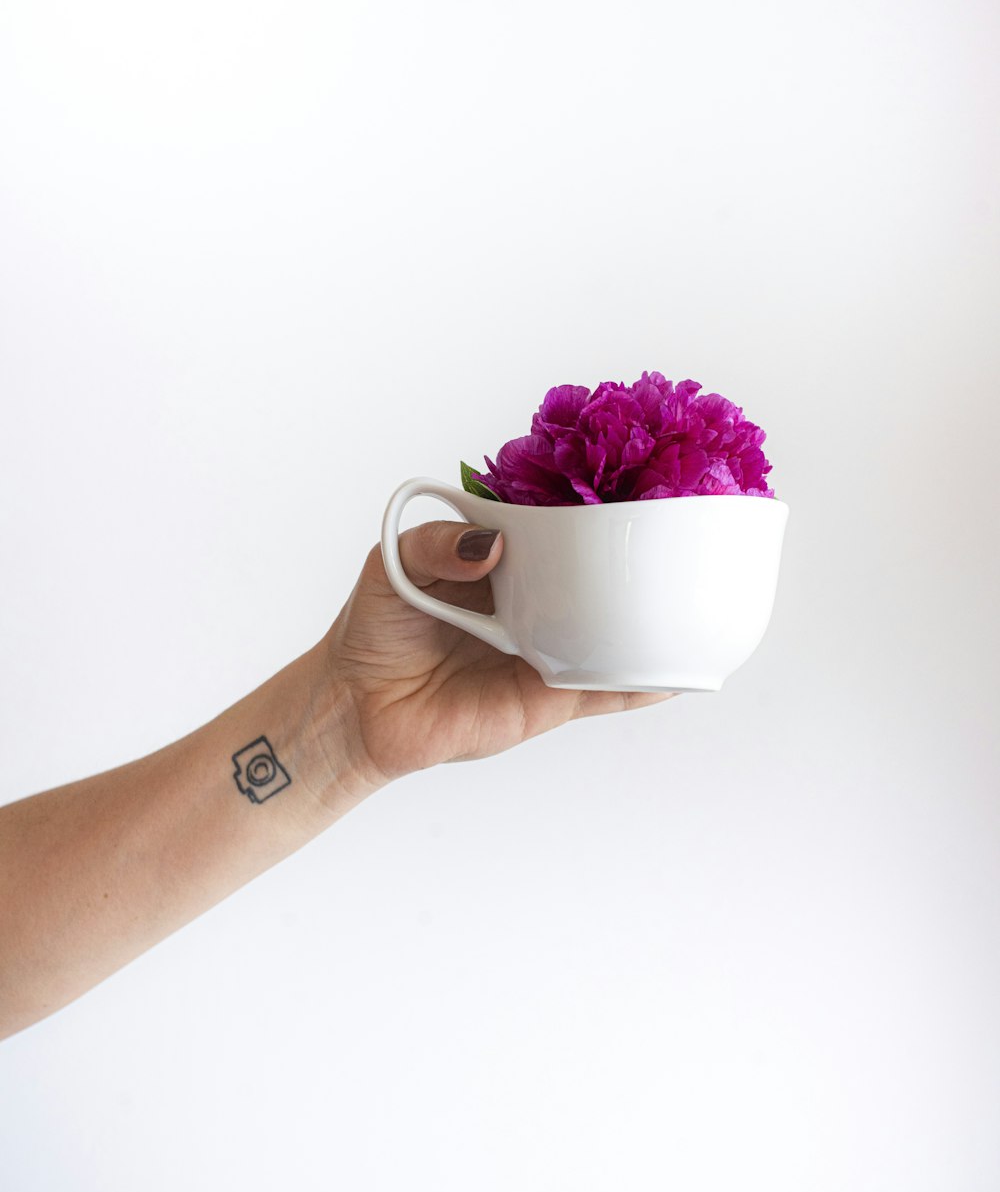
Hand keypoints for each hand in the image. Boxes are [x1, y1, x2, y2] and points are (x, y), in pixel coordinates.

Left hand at [321, 520, 677, 784]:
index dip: (593, 507)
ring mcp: (548, 649)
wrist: (357, 708)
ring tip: (700, 594)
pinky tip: (679, 672)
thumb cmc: (375, 630)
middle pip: (598, 576)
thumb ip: (438, 543)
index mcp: (505, 559)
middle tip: (682, 530)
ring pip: (614, 631)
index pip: (558, 527)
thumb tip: (493, 546)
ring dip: (655, 619)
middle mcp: (536, 601)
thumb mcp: (394, 564)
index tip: (636, 483)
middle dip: (639, 556)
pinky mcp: (548, 698)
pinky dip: (643, 683)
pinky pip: (604, 690)